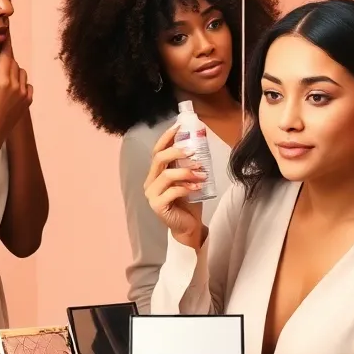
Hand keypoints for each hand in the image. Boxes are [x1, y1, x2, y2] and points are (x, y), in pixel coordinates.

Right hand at [0, 46, 30, 158]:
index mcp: (2, 82)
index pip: (6, 57)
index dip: (6, 45)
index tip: (7, 34)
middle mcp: (16, 86)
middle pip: (14, 63)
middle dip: (6, 60)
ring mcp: (24, 94)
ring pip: (22, 73)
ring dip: (14, 71)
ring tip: (2, 80)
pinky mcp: (28, 101)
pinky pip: (27, 85)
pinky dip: (21, 83)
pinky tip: (12, 90)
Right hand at [143, 122, 205, 247]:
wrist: (188, 226)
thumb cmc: (189, 202)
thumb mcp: (190, 179)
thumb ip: (188, 164)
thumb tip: (199, 142)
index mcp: (156, 173)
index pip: (157, 150)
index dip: (166, 138)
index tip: (180, 127)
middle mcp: (150, 181)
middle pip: (159, 159)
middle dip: (177, 152)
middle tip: (194, 151)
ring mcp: (152, 194)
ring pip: (166, 174)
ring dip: (187, 171)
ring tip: (203, 173)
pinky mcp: (157, 206)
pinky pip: (172, 191)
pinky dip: (186, 187)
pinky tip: (198, 187)